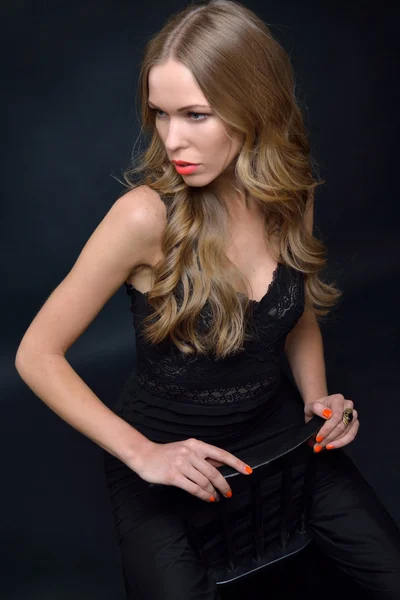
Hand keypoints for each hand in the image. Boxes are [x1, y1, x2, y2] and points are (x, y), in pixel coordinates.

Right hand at [134, 438, 252, 501]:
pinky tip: (208, 498)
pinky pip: (194, 488)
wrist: (145, 455)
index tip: (247, 470)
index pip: (220, 454)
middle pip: (214, 472)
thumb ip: (203, 457)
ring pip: (204, 481)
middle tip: (229, 492)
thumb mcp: (187, 449)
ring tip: (217, 496)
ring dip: (213, 491)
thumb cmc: (167, 453)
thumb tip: (223, 465)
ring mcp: (181, 464)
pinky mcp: (174, 476)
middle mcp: (190, 452)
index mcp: (196, 445)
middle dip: (224, 484)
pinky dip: (204, 495)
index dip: (236, 463)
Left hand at [304, 393, 358, 452]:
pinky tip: (332, 446)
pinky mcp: (355, 424)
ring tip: (323, 447)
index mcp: (338, 399)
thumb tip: (327, 414)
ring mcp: (353, 415)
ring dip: (335, 441)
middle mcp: (348, 405)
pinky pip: (351, 436)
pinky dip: (342, 443)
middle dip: (329, 437)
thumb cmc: (316, 409)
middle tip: (319, 445)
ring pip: (347, 432)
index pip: (336, 416)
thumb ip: (316, 408)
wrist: (320, 411)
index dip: (328, 428)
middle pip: (342, 425)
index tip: (318, 437)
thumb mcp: (310, 407)